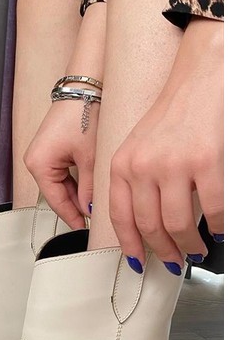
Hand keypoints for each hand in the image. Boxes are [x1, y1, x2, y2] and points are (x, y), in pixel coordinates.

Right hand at [24, 97, 98, 229]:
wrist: (87, 86)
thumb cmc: (84, 112)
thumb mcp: (90, 158)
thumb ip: (89, 188)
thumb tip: (91, 209)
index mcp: (38, 164)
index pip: (56, 201)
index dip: (72, 217)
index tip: (85, 228)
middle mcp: (36, 161)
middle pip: (58, 195)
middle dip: (77, 206)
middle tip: (96, 218)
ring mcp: (44, 155)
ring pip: (62, 186)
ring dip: (79, 195)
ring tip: (96, 203)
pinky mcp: (53, 150)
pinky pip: (64, 174)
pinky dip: (78, 182)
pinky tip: (92, 187)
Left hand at [109, 18, 223, 273]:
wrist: (202, 76)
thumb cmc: (174, 114)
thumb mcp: (139, 147)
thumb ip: (136, 183)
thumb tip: (145, 226)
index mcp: (123, 165)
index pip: (120, 217)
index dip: (130, 246)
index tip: (137, 263)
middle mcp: (143, 167)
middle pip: (150, 226)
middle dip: (164, 251)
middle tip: (176, 261)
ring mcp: (175, 164)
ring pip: (179, 224)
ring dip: (189, 245)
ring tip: (197, 250)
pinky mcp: (207, 161)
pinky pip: (212, 210)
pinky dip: (217, 227)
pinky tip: (218, 231)